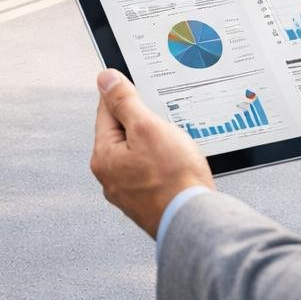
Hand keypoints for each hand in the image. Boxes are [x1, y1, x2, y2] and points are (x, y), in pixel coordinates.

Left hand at [90, 70, 214, 237]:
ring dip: (158, 143)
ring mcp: (129, 192)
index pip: (107, 110)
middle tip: (168, 121)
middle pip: (125, 132)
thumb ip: (124, 101)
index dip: (126, 94)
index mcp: (104, 156)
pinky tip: (181, 165)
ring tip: (178, 147)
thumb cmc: (174, 177)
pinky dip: (166, 164)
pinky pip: (153, 172)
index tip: (144, 87)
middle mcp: (111, 177)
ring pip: (141, 153)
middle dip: (146, 122)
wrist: (196, 221)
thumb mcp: (147, 127)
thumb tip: (105, 78)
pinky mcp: (148, 202)